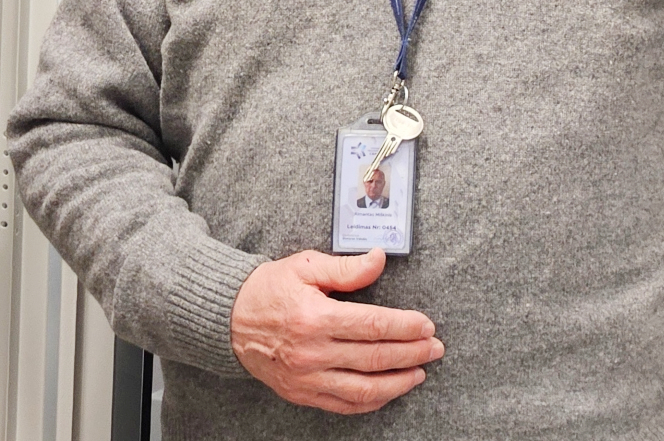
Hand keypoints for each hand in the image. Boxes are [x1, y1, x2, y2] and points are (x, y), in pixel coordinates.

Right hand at [229, 248, 441, 413]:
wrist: (228, 320)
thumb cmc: (268, 288)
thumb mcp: (305, 266)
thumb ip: (346, 268)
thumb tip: (379, 259)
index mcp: (315, 317)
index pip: (374, 325)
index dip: (406, 326)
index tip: (426, 325)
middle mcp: (313, 352)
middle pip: (376, 358)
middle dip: (413, 353)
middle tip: (434, 348)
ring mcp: (307, 378)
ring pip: (366, 389)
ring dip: (399, 382)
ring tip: (419, 372)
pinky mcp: (303, 393)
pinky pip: (345, 405)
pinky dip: (372, 401)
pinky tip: (389, 390)